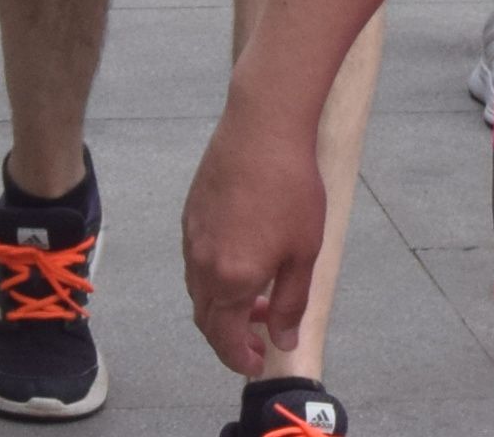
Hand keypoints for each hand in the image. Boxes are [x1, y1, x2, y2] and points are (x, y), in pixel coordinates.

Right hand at [180, 101, 332, 379]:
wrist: (263, 129)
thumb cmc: (292, 189)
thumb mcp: (303, 253)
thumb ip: (290, 304)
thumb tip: (283, 341)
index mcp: (230, 280)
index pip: (225, 338)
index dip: (240, 357)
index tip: (257, 363)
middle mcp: (202, 265)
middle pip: (206, 319)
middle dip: (230, 338)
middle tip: (258, 340)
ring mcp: (191, 240)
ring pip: (199, 291)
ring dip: (224, 306)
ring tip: (258, 299)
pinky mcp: (190, 216)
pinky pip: (195, 263)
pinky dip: (215, 278)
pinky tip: (243, 262)